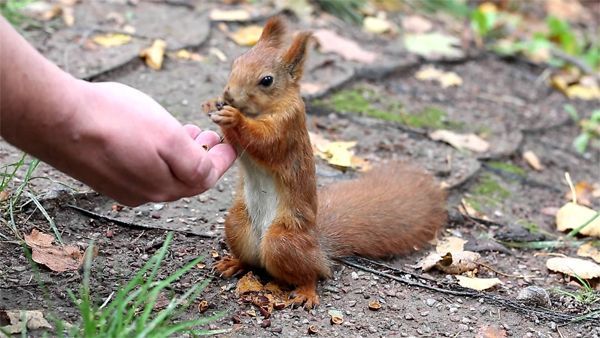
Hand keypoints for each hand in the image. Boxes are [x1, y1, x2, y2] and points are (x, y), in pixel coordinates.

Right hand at [51, 81, 235, 205]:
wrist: (56, 119)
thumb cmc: (114, 122)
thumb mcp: (167, 136)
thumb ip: (195, 160)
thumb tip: (209, 170)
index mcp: (166, 187)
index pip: (206, 178)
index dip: (223, 159)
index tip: (232, 142)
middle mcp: (147, 194)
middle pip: (187, 179)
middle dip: (204, 156)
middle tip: (210, 134)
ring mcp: (124, 188)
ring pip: (166, 175)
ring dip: (182, 154)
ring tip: (187, 131)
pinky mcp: (106, 177)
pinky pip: (144, 171)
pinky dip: (160, 156)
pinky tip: (155, 138)